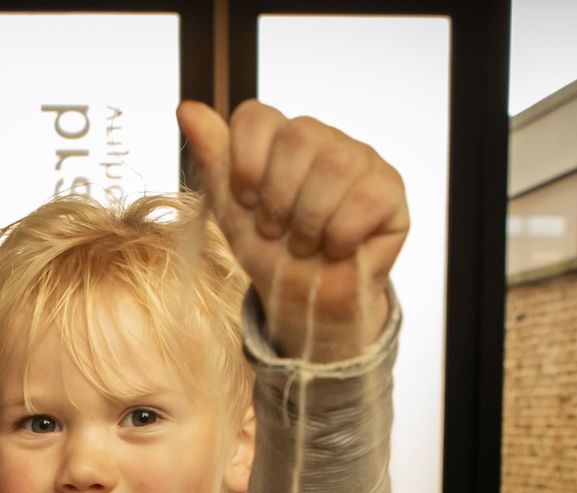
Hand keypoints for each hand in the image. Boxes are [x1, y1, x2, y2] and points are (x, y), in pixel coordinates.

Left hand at [176, 99, 407, 362]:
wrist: (304, 300)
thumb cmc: (270, 251)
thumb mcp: (231, 207)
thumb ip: (213, 157)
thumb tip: (186, 108)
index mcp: (281, 136)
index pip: (257, 116)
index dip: (245, 163)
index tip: (245, 201)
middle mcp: (323, 138)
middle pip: (298, 137)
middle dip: (278, 197)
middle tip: (275, 231)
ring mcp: (360, 159)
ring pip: (334, 167)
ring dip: (308, 222)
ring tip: (303, 244)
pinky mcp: (390, 188)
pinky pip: (365, 199)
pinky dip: (340, 236)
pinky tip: (336, 249)